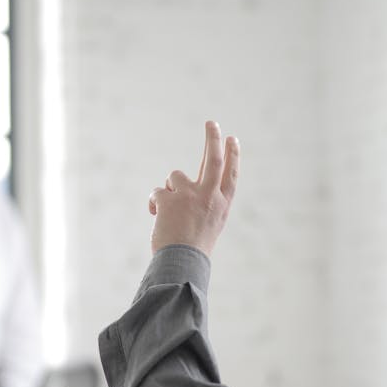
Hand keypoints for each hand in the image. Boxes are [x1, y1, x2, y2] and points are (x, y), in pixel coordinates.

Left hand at [147, 121, 239, 255]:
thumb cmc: (194, 248)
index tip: (233, 139)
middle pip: (213, 160)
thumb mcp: (209, 224)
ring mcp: (190, 196)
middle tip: (211, 123)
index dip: (233, 155)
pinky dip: (153, 203)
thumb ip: (204, 203)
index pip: (231, 174)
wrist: (182, 263)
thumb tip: (181, 183)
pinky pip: (157, 191)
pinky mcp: (169, 199)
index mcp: (222, 204)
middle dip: (213, 139)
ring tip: (169, 212)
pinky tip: (155, 216)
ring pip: (175, 177)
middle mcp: (209, 196)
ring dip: (168, 189)